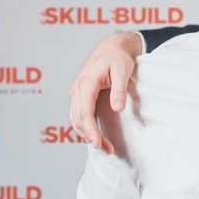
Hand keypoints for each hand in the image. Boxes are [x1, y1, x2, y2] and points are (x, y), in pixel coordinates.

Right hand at [69, 32, 140, 153]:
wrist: (111, 48)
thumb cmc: (118, 58)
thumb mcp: (122, 71)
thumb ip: (119, 90)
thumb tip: (117, 109)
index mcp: (86, 83)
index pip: (85, 112)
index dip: (91, 130)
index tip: (99, 144)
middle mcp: (77, 89)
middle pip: (79, 119)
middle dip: (91, 137)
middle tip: (108, 151)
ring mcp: (76, 93)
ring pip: (76, 119)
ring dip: (87, 135)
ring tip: (105, 148)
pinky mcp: (80, 96)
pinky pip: (78, 115)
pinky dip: (85, 128)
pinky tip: (96, 136)